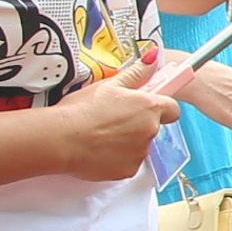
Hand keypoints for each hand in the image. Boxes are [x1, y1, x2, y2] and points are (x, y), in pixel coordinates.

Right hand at [49, 50, 180, 182]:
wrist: (60, 139)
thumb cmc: (81, 110)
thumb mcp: (108, 85)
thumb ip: (136, 74)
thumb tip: (153, 60)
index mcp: (149, 107)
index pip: (172, 108)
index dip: (160, 107)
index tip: (146, 106)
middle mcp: (150, 131)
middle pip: (152, 127)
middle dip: (137, 124)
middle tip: (112, 120)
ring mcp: (140, 153)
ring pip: (139, 146)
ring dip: (126, 142)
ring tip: (100, 135)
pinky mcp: (128, 170)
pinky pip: (128, 163)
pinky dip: (116, 158)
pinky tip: (98, 150)